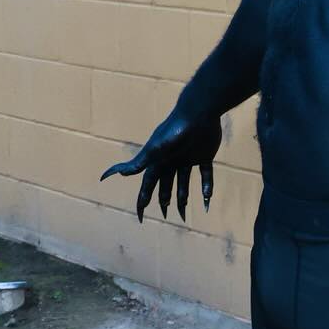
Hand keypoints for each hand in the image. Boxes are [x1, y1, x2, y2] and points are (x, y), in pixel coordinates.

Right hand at [100, 105, 222, 222]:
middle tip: (166, 214)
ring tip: (184, 212)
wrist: (199, 112)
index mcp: (158, 161)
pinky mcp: (204, 155)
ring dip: (183, 196)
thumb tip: (121, 174)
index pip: (148, 185)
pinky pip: (205, 174)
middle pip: (165, 185)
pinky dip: (206, 186)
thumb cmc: (175, 129)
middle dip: (164, 199)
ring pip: (184, 182)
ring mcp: (187, 158)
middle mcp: (171, 161)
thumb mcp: (156, 148)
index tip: (141, 215)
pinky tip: (207, 199)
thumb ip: (140, 162)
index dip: (143, 200)